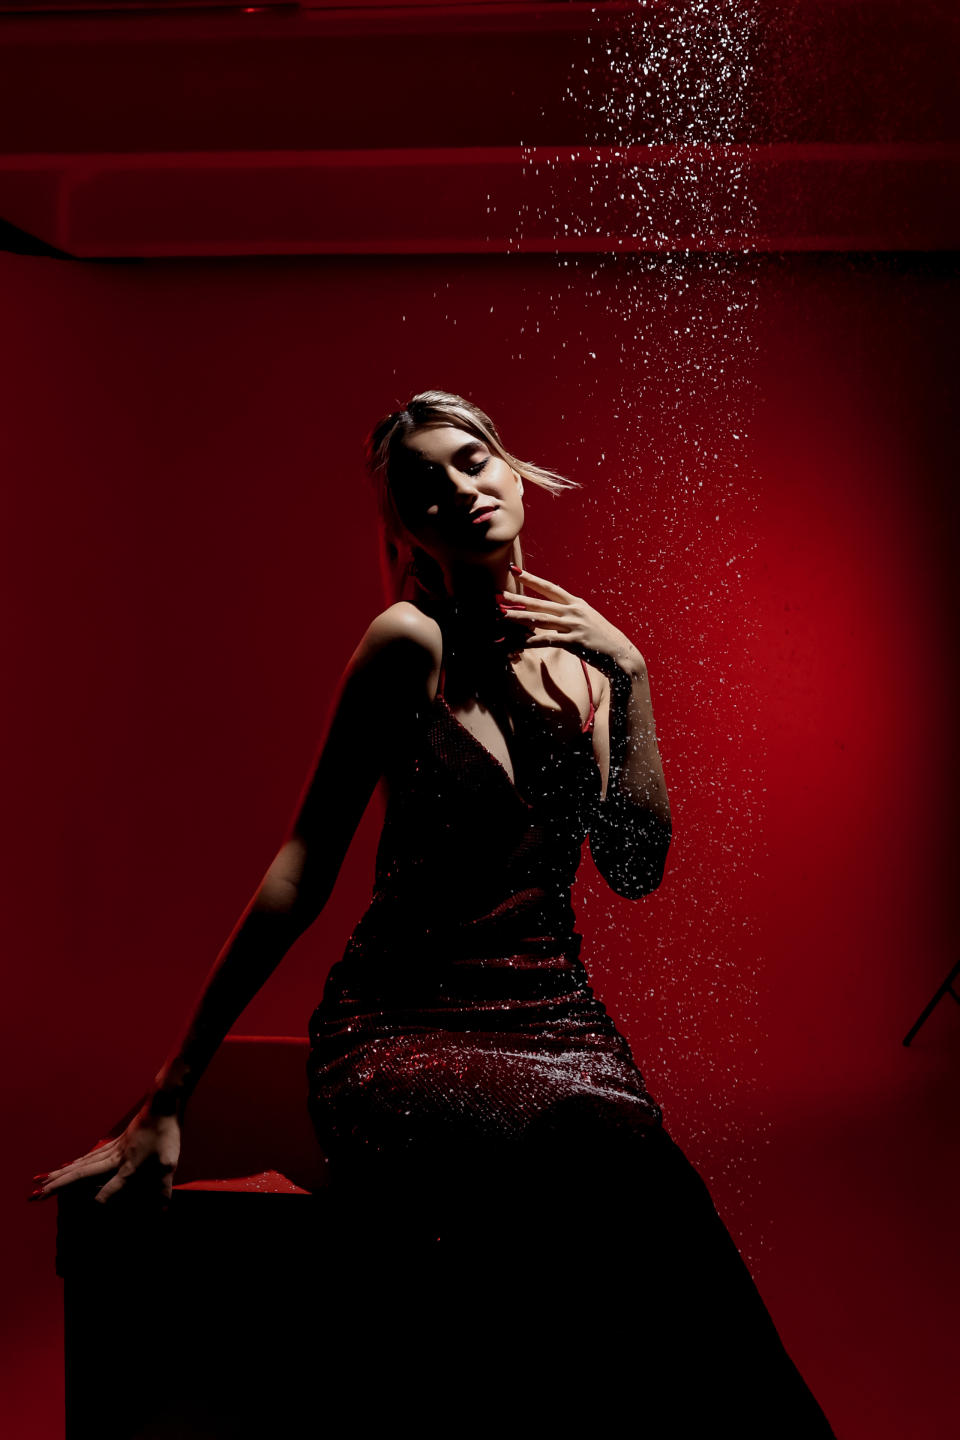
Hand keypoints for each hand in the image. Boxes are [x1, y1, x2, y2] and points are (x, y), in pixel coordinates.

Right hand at [29, 1104, 181, 1209]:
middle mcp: (114, 1160)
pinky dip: (71, 1165)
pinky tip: (61, 1168)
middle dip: (57, 1187)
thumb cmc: (166, 1137)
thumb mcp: (168, 1165)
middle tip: (35, 1196)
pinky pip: (86, 1158)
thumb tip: (162, 1215)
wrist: (161, 1106)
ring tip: (38, 1183)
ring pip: (78, 1166)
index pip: (111, 1189)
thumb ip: (162, 1191)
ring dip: (58, 1176)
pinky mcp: (110, 1146)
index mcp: (128, 1168)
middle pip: (80, 1175)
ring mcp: (110, 1151)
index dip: (101, 1201)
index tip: (88, 1213)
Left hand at [498, 567, 644, 681]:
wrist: (621, 655)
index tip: (515, 570)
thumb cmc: (604, 640)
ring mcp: (574, 626)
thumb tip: (556, 618)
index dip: (531, 579)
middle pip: (540, 603)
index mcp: (577, 604)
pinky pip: (546, 641)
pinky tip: (516, 642)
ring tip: (501, 615)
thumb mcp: (588, 622)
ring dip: (518, 617)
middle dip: (517, 598)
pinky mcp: (573, 642)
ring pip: (539, 620)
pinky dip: (529, 642)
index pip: (550, 588)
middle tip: (498, 594)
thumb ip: (572, 617)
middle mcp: (574, 612)